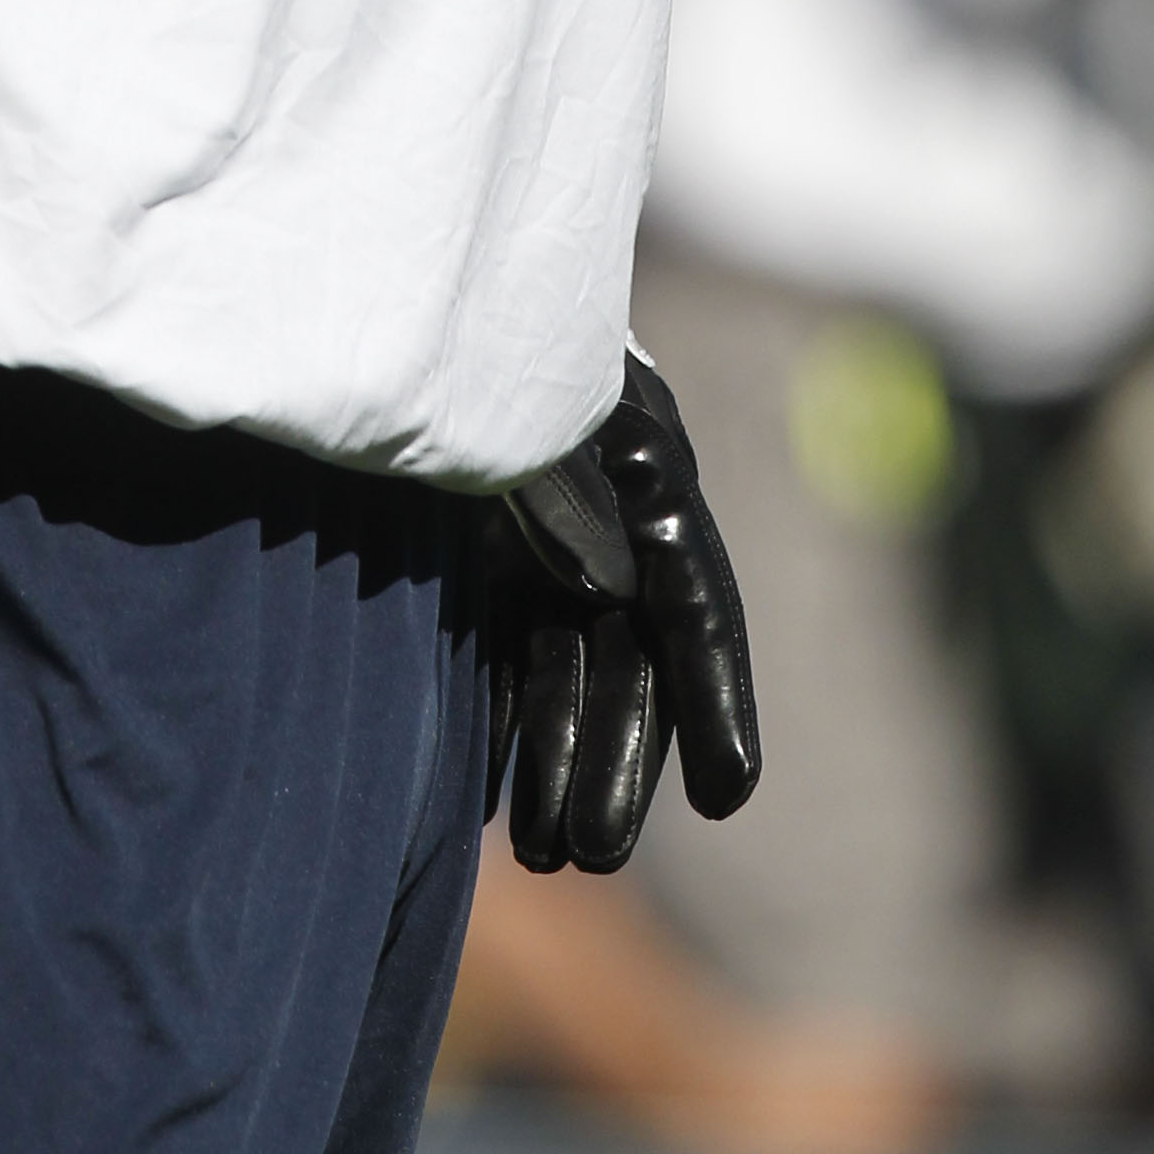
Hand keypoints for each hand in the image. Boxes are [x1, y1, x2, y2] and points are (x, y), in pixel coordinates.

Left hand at [485, 350, 760, 871]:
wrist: (421, 297)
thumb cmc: (479, 341)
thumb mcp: (532, 411)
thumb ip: (564, 493)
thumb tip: (601, 587)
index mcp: (642, 472)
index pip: (695, 604)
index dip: (714, 699)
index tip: (732, 793)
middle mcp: (610, 518)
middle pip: (629, 659)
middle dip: (616, 762)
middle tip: (591, 856)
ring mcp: (552, 540)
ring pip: (573, 673)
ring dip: (562, 765)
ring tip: (546, 856)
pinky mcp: (496, 557)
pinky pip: (513, 659)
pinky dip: (507, 727)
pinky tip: (493, 801)